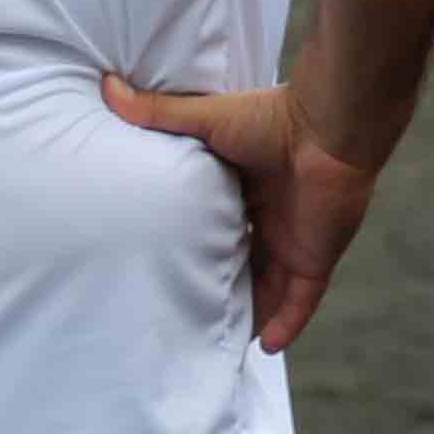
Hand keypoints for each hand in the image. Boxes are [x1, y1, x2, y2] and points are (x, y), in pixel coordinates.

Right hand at [104, 73, 384, 353]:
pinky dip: (286, 323)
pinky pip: (301, 301)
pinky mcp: (315, 258)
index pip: (220, 224)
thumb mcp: (205, 120)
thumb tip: (106, 88)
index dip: (198, 244)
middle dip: (221, 284)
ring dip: (250, 312)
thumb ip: (159, 114)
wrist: (327, 129)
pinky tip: (265, 345)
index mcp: (247, 187)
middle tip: (186, 309)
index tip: (167, 262)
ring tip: (215, 339)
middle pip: (243, 261)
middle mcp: (271, 218)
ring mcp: (295, 241)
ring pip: (270, 288)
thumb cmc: (270, 118)